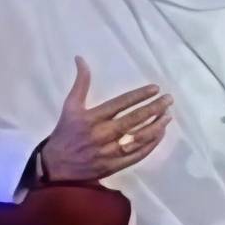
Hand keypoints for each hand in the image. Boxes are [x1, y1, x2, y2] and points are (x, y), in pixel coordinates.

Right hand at [41, 57, 171, 181]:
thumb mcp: (70, 106)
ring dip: (155, 126)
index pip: (120, 104)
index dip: (139, 96)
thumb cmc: (65, 133)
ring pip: (137, 138)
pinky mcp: (114, 165)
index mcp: (92, 118)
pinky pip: (136, 155)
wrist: (56, 166)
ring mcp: (109, 151)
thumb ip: (80, 83)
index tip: (154, 89)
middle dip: (153, 108)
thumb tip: (81, 58)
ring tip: (168, 116)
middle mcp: (101, 133)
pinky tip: (159, 134)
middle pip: (133, 120)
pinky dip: (150, 145)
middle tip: (168, 99)